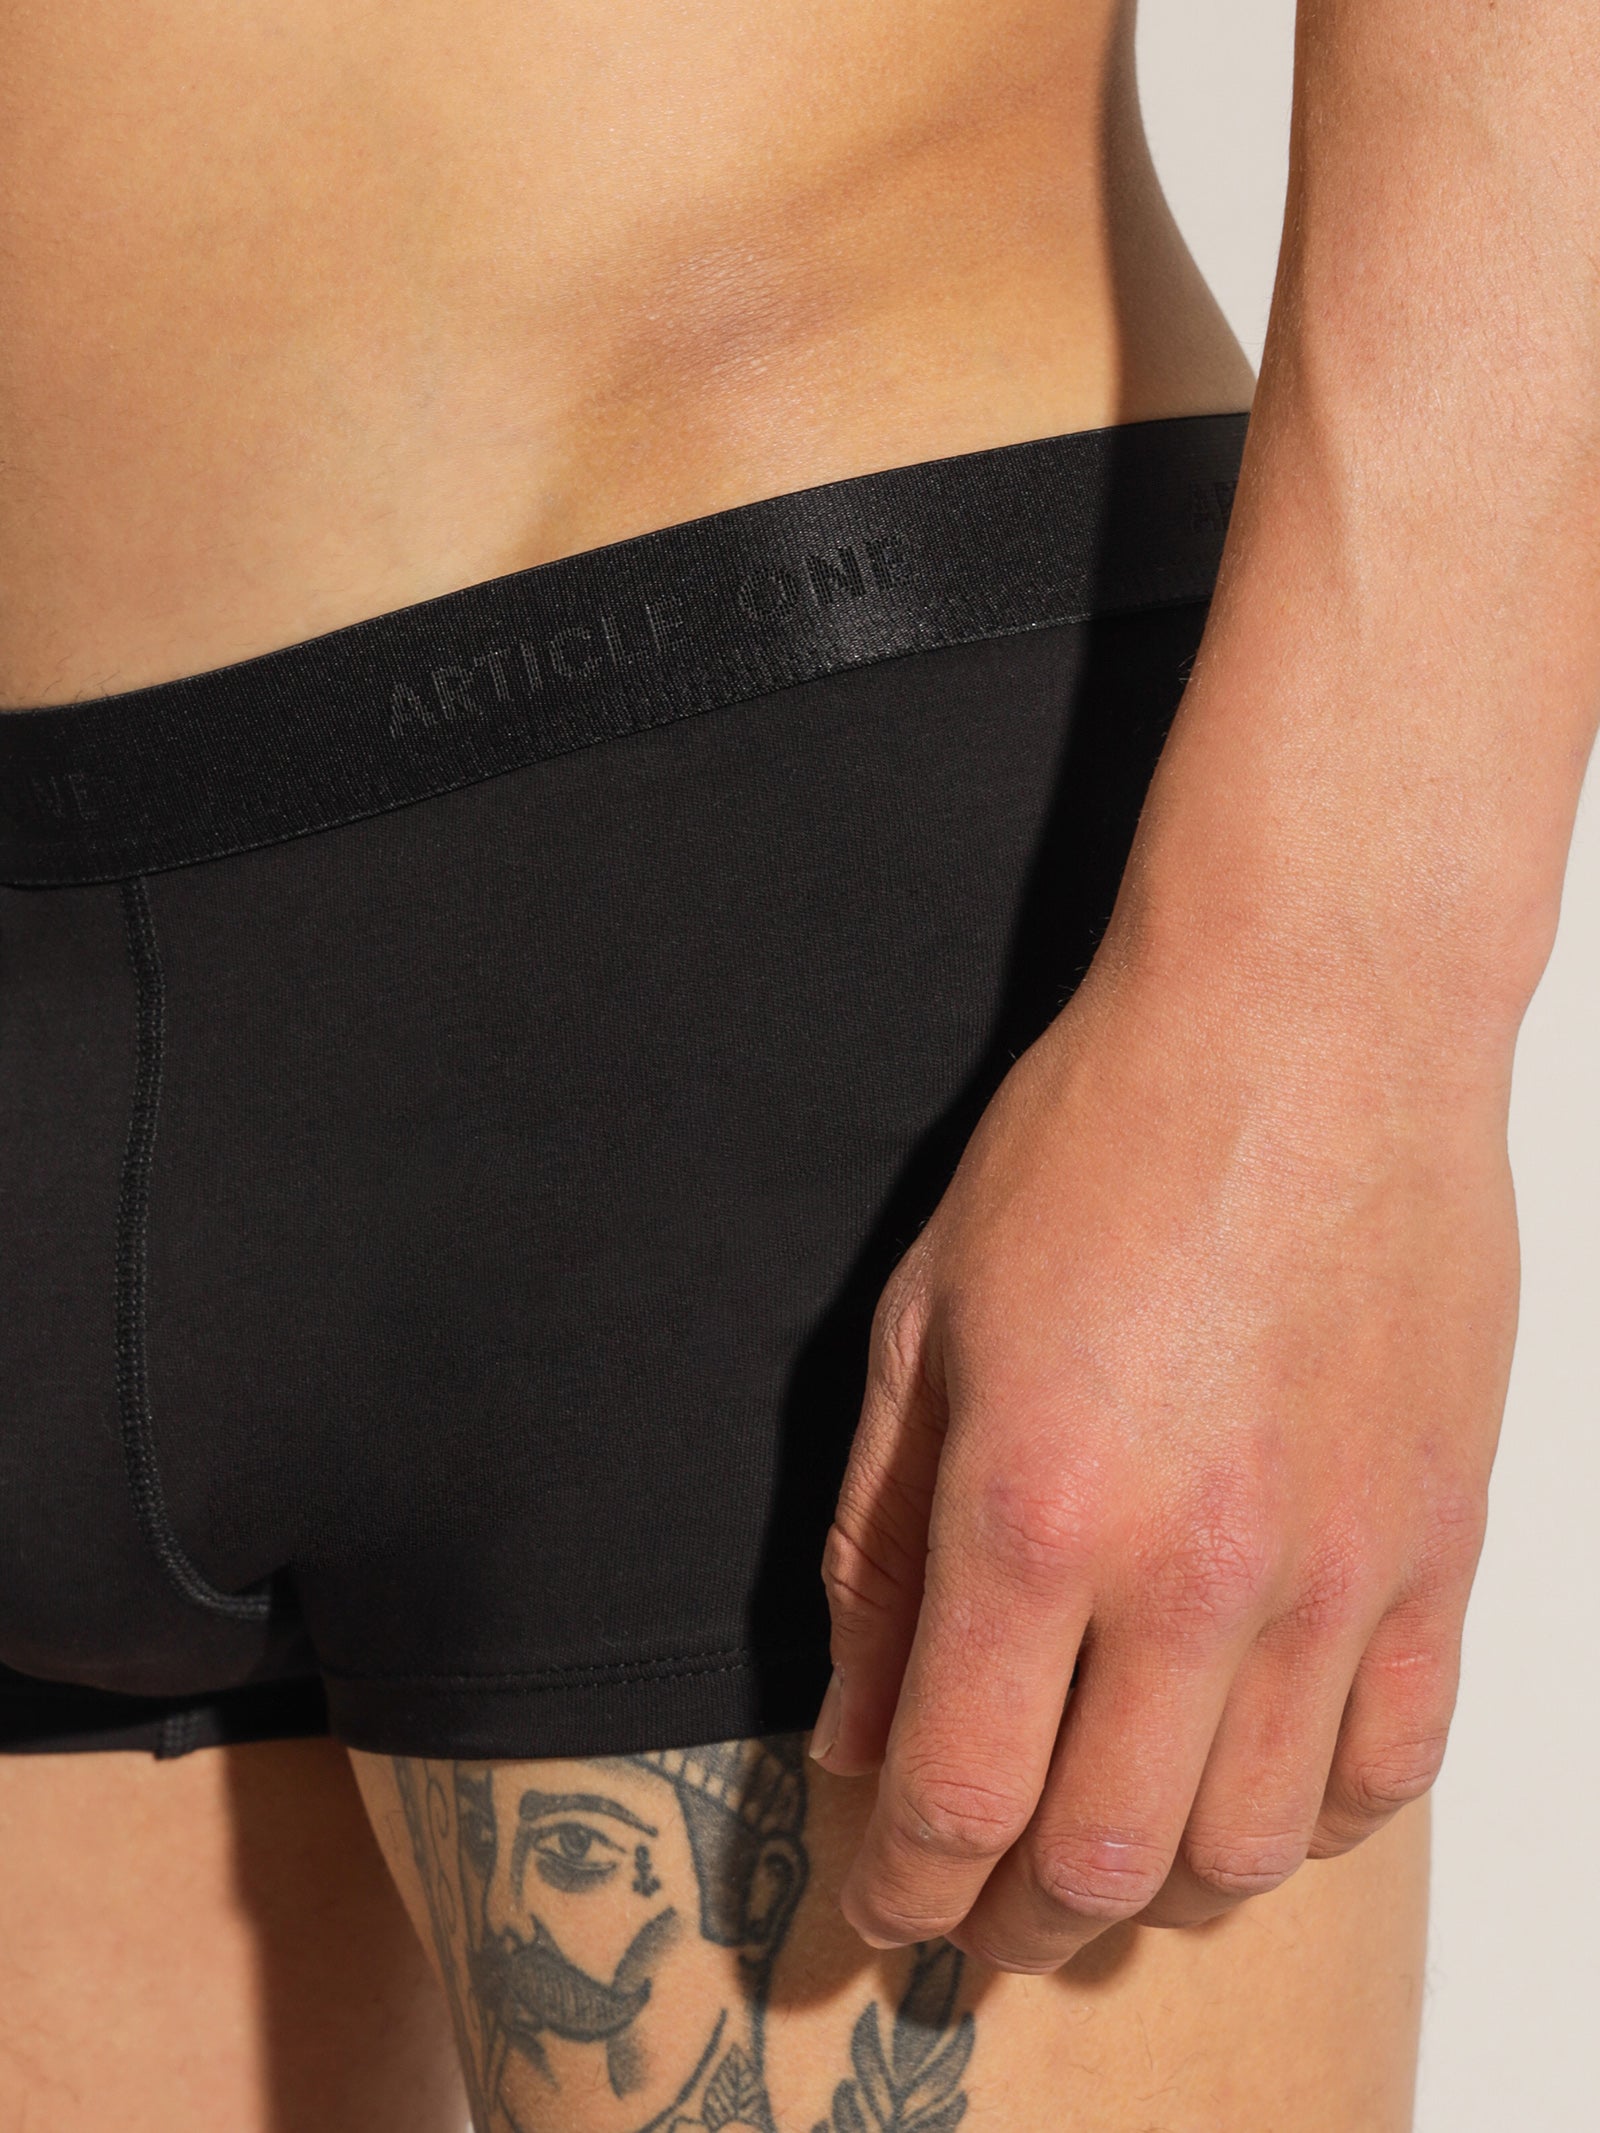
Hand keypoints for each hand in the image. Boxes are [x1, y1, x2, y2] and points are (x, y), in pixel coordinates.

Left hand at [810, 943, 1517, 1969]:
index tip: (882, 1912)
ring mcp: (1339, 1570)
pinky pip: (1393, 1765)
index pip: (958, 1796)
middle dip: (1012, 1927)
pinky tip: (1252, 1786)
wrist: (1310, 1026)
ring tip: (1104, 1859)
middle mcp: (1196, 1572)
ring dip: (1158, 1891)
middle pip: (1101, 1863)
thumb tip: (858, 1731)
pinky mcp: (1440, 1544)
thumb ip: (882, 1550)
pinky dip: (1311, 1823)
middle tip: (974, 1917)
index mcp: (1036, 1509)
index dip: (903, 1891)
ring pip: (1253, 1850)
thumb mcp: (926, 1327)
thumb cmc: (1100, 1142)